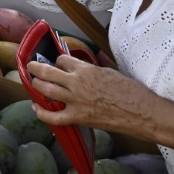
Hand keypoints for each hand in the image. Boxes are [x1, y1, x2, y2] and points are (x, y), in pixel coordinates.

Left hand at [28, 55, 155, 133]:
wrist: (142, 112)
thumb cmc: (132, 91)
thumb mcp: (113, 71)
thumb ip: (100, 64)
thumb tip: (98, 56)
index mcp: (86, 69)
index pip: (62, 59)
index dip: (58, 60)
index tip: (57, 63)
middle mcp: (76, 82)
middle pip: (47, 71)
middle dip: (36, 67)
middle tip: (31, 66)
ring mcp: (75, 101)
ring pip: (45, 90)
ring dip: (35, 84)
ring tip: (32, 81)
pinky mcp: (78, 117)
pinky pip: (53, 116)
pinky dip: (42, 113)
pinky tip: (36, 108)